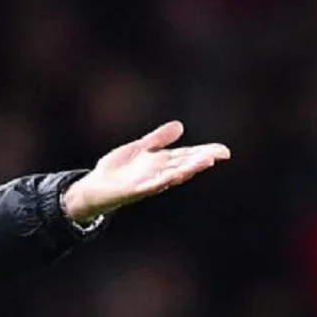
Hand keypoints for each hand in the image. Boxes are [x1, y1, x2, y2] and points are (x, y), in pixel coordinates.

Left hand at [62, 121, 229, 222]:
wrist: (94, 188)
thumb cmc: (117, 170)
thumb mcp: (139, 149)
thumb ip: (158, 139)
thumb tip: (180, 126)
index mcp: (161, 163)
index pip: (187, 156)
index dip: (205, 153)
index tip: (223, 150)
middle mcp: (158, 173)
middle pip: (184, 165)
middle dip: (201, 161)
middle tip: (218, 155)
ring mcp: (147, 183)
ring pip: (172, 176)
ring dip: (188, 170)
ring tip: (205, 162)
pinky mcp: (134, 191)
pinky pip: (151, 186)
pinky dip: (162, 181)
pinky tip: (173, 176)